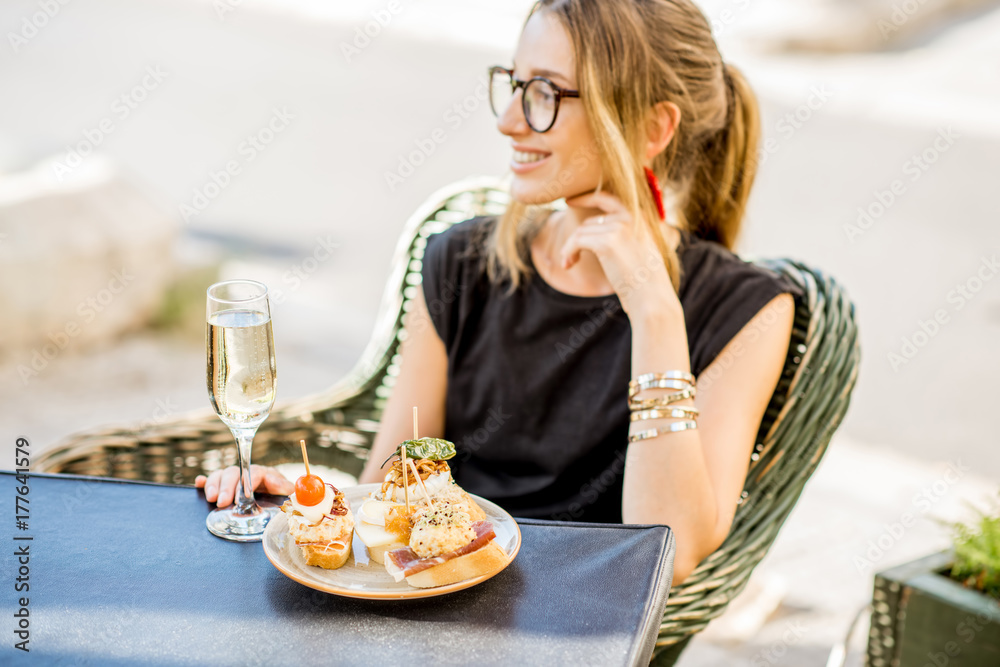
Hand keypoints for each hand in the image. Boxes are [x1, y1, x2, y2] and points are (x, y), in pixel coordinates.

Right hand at [194, 465, 293, 506]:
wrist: (275, 498)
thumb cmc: (280, 495)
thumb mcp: (285, 492)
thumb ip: (283, 487)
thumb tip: (272, 481)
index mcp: (263, 473)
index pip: (254, 472)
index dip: (247, 483)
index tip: (243, 496)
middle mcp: (246, 474)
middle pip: (234, 473)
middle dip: (227, 487)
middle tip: (222, 502)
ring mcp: (234, 479)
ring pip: (221, 475)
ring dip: (214, 485)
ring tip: (211, 498)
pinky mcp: (223, 487)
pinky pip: (211, 480)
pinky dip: (203, 481)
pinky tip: (198, 483)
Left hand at [559, 190, 679, 318]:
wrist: (652, 297)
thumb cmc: (645, 282)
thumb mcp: (639, 250)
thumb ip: (623, 236)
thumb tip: (591, 231)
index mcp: (639, 218)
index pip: (607, 198)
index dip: (586, 198)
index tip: (569, 201)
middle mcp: (629, 218)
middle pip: (589, 223)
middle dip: (576, 240)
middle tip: (569, 259)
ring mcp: (619, 228)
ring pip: (580, 232)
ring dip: (570, 248)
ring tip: (568, 264)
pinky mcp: (607, 242)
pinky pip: (576, 241)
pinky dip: (568, 252)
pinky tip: (568, 264)